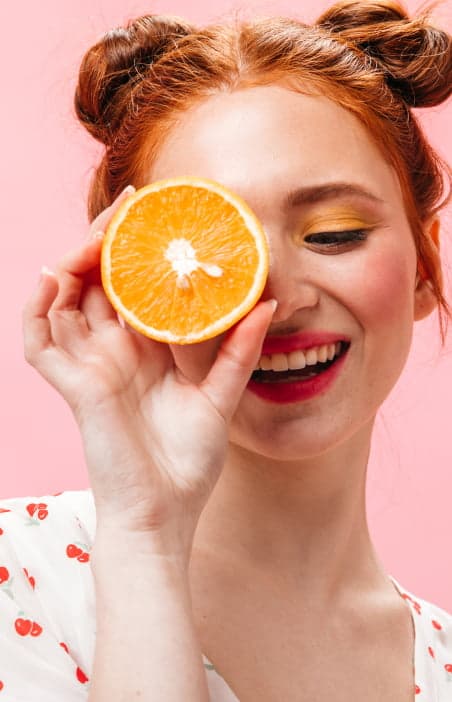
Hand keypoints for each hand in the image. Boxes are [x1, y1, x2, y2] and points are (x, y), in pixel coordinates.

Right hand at [22, 185, 275, 560]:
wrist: (165, 515)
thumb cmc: (186, 463)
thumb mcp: (219, 397)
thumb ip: (238, 351)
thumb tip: (268, 304)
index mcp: (145, 353)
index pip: (132, 289)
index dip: (137, 251)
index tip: (158, 214)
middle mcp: (113, 354)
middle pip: (96, 284)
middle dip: (105, 243)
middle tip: (129, 207)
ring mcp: (90, 368)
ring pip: (63, 301)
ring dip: (73, 262)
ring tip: (99, 231)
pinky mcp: (76, 388)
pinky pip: (40, 341)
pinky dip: (37, 307)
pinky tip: (55, 276)